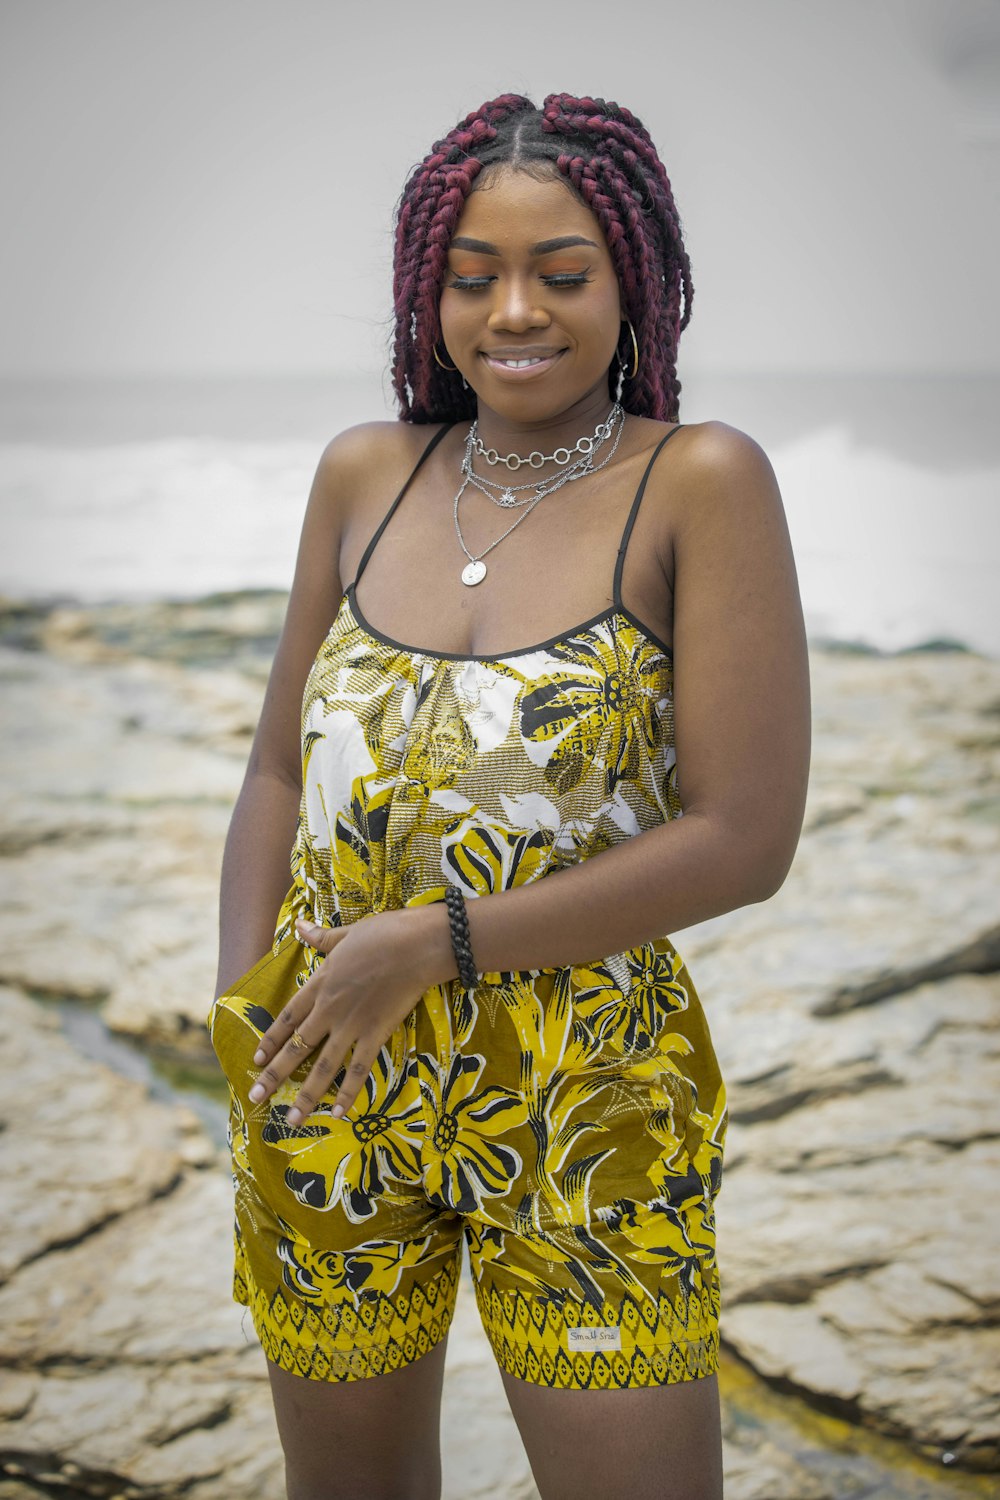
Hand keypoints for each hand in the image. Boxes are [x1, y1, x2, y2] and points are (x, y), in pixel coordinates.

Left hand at [247, 905, 452, 1125]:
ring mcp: (352, 1025)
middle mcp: (329, 1009)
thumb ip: (320, 937)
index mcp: (320, 984)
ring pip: (323, 1067)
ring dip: (306, 1095)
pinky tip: (339, 1113)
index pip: (287, 1018)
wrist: (416, 945)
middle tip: (256, 1097)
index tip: (256, 1058)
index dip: (270, 1039)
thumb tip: (299, 925)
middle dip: (274, 1075)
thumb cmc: (383, 933)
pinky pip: (359, 1070)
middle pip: (297, 1047)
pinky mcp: (376, 1034)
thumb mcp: (345, 934)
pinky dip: (348, 1093)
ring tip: (292, 1120)